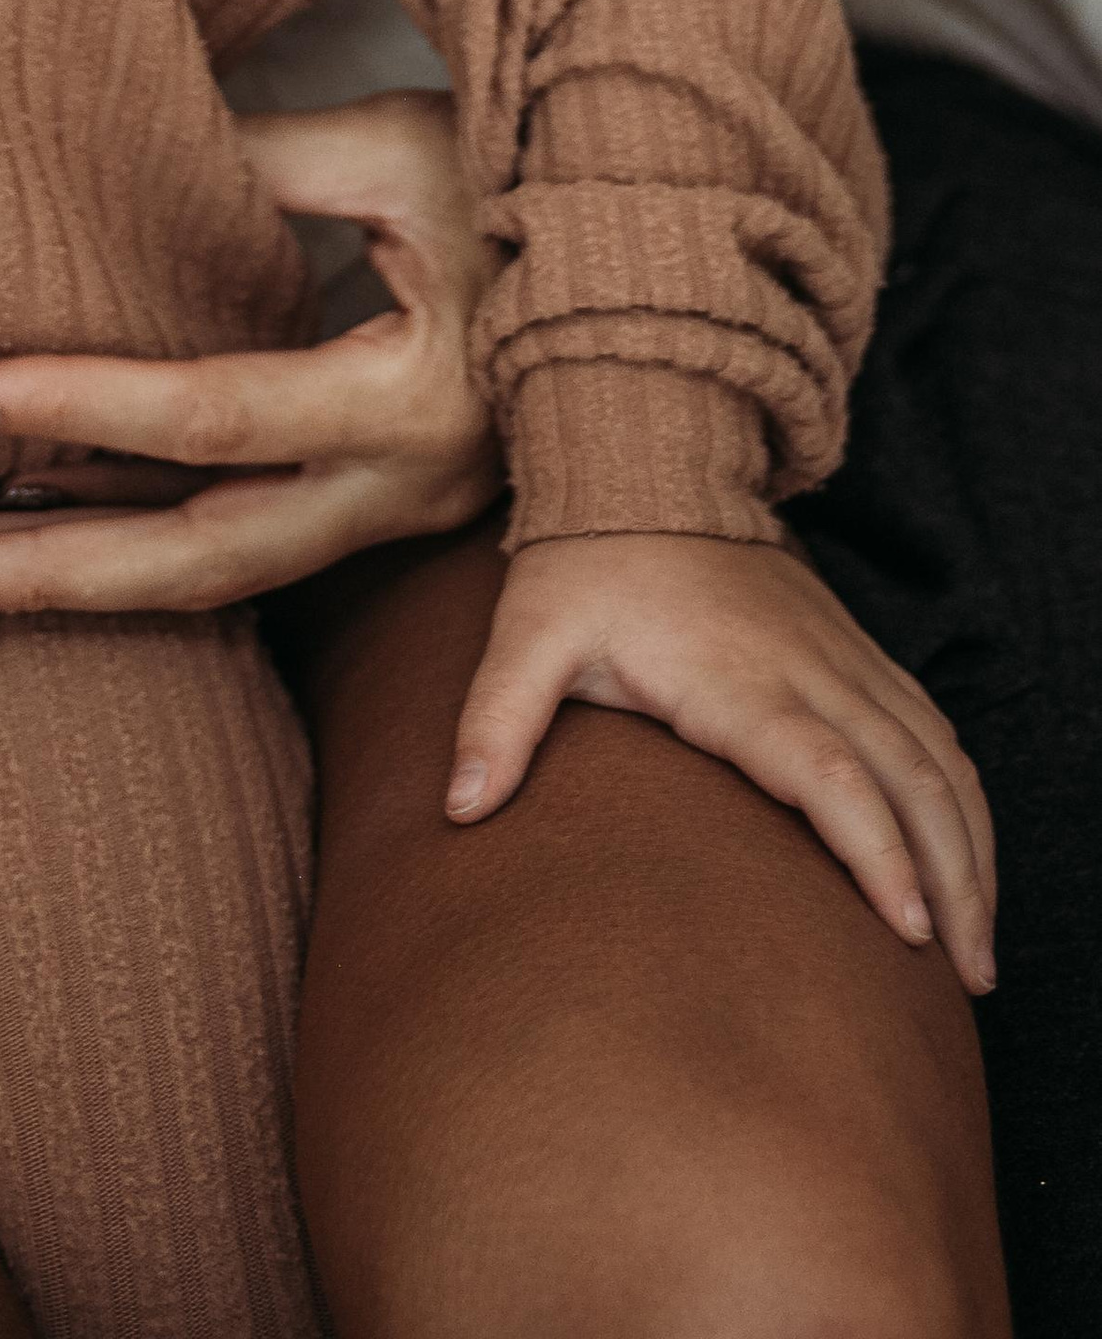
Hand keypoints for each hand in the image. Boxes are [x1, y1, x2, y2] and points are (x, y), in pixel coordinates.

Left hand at [0, 92, 500, 617]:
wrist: (682, 265)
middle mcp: (409, 484)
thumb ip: (268, 153)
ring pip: (220, 569)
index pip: (207, 414)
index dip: (68, 403)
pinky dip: (143, 526)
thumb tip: (123, 138)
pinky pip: (251, 536)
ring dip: (77, 568)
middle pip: (200, 559)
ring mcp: (406, 509)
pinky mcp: (394, 501)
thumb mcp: (411, 146)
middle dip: (46, 575)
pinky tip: (45, 510)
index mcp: (417, 396)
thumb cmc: (549, 181)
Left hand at [448, 531, 997, 993]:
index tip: (908, 931)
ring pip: (939, 758)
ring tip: (978, 947)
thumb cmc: (584, 560)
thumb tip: (459, 807)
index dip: (875, 851)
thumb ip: (498, 718)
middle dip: (952, 882)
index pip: (829, 772)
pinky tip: (967, 855)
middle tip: (969, 978)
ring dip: (970, 850)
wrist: (644, 459)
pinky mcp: (854, 649)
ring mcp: (841, 657)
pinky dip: (962, 797)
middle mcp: (809, 669)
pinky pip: (933, 728)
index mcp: (737, 678)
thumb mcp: (529, 631)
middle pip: (913, 781)